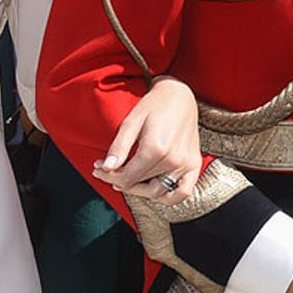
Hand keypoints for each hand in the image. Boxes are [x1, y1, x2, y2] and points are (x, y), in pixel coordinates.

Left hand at [92, 76, 200, 205]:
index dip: (109, 176)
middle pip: (140, 184)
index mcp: (156, 148)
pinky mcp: (194, 165)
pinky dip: (168, 197)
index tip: (98, 169)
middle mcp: (173, 159)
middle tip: (108, 171)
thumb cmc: (154, 105)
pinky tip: (153, 189)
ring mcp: (186, 164)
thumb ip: (119, 147)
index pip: (127, 177)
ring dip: (140, 190)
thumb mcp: (131, 122)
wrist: (179, 96)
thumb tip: (107, 168)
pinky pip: (182, 192)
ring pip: (158, 192)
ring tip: (128, 179)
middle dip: (120, 180)